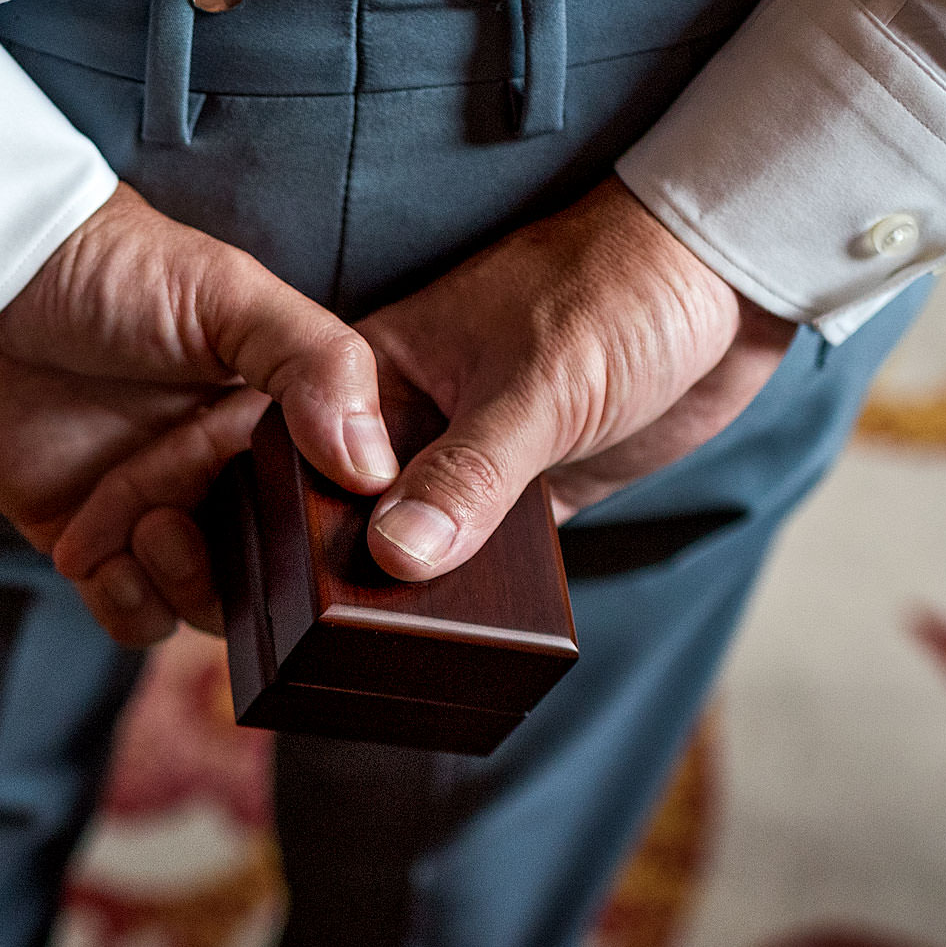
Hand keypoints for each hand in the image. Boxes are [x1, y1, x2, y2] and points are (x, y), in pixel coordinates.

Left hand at [0, 183, 388, 644]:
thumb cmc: (104, 268)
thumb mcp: (228, 293)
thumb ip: (317, 364)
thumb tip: (371, 468)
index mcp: (275, 414)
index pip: (330, 504)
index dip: (324, 533)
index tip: (304, 530)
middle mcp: (223, 471)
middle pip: (273, 571)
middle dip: (244, 571)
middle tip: (189, 519)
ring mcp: (155, 511)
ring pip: (205, 604)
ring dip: (180, 585)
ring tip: (144, 522)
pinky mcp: (86, 542)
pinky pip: (130, 613)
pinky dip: (122, 600)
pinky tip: (95, 550)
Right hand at [51, 178, 796, 609]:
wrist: (730, 273)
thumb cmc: (619, 290)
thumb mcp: (540, 386)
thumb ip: (471, 474)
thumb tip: (397, 561)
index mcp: (370, 371)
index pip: (284, 453)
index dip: (247, 518)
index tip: (214, 586)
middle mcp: (400, 424)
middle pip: (331, 516)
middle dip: (307, 578)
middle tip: (280, 651)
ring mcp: (462, 463)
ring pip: (400, 549)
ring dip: (388, 600)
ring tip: (352, 672)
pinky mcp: (526, 497)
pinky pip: (475, 568)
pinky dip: (458, 604)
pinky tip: (436, 655)